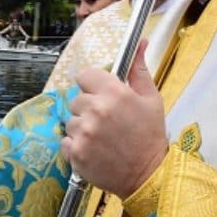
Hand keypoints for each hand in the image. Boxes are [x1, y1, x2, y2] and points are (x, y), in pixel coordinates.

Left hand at [60, 40, 166, 197]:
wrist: (149, 175)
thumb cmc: (151, 136)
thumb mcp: (151, 98)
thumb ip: (139, 69)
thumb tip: (140, 42)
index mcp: (114, 93)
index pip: (84, 75)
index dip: (93, 85)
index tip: (102, 95)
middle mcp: (95, 111)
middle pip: (76, 99)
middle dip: (89, 108)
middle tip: (107, 121)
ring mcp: (83, 133)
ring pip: (71, 121)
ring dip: (83, 128)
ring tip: (103, 138)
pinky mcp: (75, 153)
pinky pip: (65, 141)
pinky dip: (76, 146)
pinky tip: (95, 150)